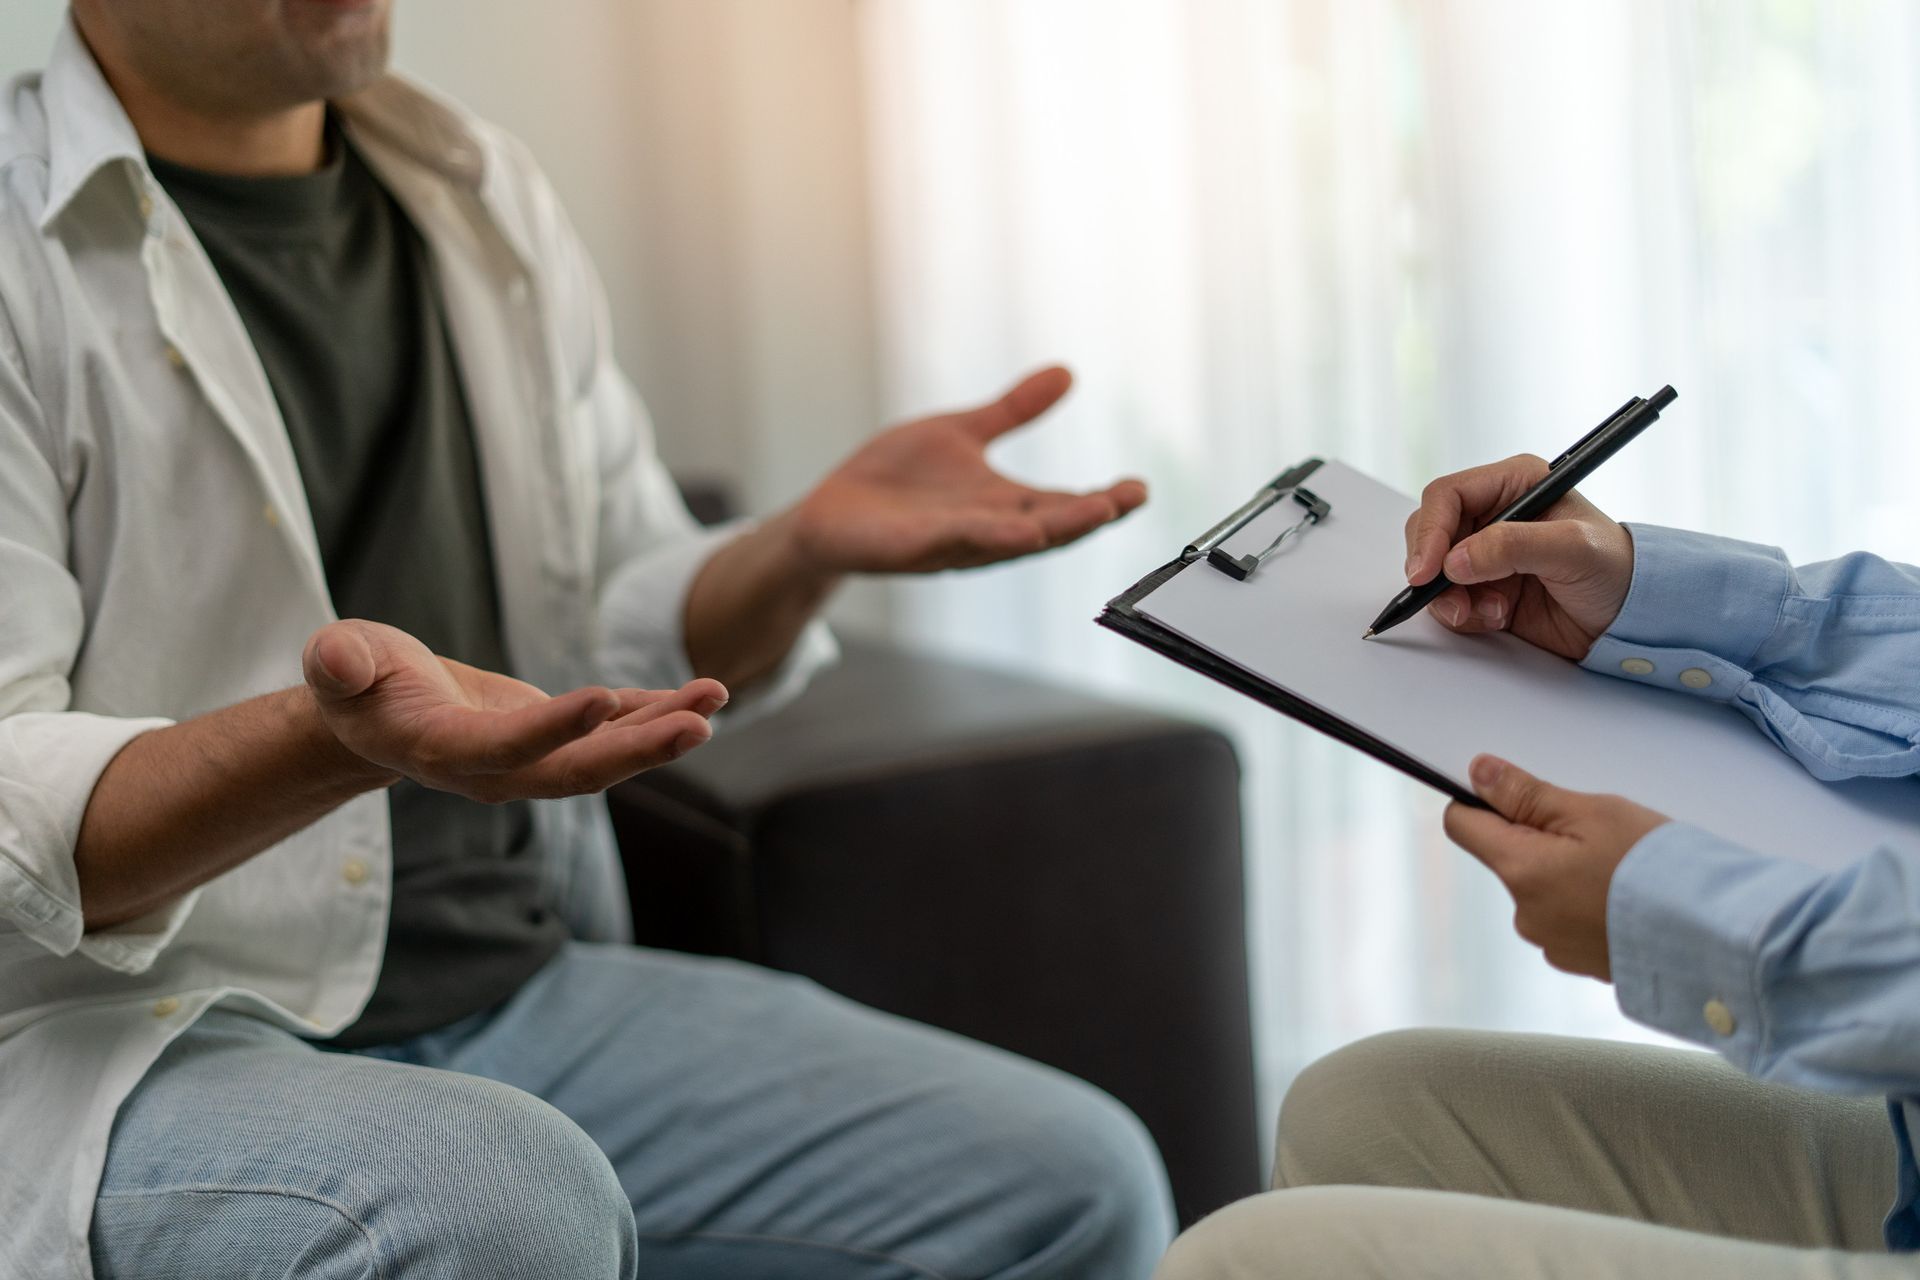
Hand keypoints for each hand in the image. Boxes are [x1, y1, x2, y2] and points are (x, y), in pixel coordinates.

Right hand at [302, 620, 726, 801]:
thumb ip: (339, 663)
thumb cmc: (356, 682)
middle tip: (698, 726)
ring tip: (714, 699)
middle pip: (575, 771)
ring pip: (606, 756)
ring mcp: (533, 760)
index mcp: (444, 751)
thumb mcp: (337, 663)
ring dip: (663, 732)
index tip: (605, 700)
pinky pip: (616, 732)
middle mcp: (498, 770)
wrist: (381, 713)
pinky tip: (705, 696)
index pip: (507, 747)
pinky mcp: (557, 738)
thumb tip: (337, 658)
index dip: (554, 729)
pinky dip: (660, 714)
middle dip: (639, 751)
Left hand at [783, 366, 1147, 573]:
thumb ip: (1012, 410)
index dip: (1101, 500)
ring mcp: (951, 542)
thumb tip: (1066, 373)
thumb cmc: (896, 481)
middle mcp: (986, 529)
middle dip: (1088, 515)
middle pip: (1048, 526)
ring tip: (1092, 515)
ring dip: (1052, 530)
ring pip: (1009, 539)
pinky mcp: (913, 546)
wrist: (831, 512)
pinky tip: (1021, 530)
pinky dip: (990, 536)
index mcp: (1003, 505)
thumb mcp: (961, 432)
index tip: (1139, 489)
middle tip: (1127, 501)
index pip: (1062, 504)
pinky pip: (956, 541)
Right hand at [1404, 454, 1633, 660]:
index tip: (1426, 570)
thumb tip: (1455, 561)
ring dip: (1450, 598)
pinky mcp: (1483, 589)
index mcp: (1515, 484)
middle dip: (1433, 568)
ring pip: (1433, 571)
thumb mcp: (1573, 549)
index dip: (1430, 531)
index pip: (1448, 496)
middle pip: (1430, 532)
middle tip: (1449, 597)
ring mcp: (1485, 554)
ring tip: (1490, 612)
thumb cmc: (1617, 570)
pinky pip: (1447, 601)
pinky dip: (1463, 615)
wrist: (1632, 620)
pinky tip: (1498, 618)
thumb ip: (1513, 547)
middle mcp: (1494, 515)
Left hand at [1443, 754, 1669, 979]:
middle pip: (1510, 859)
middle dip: (1541, 839)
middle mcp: (1525, 914)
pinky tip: (1626, 899)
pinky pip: (1569, 920)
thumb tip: (1478, 774)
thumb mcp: (1591, 812)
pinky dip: (1588, 905)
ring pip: (1542, 890)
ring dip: (1567, 873)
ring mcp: (1552, 944)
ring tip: (1620, 869)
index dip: (1481, 802)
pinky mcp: (1580, 962)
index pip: (1462, 826)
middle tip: (1595, 832)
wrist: (1717, 936)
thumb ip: (1526, 794)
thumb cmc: (1657, 868)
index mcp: (1519, 871)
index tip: (1514, 793)